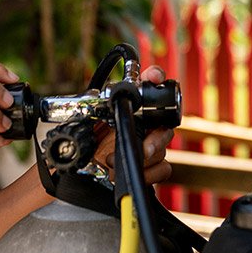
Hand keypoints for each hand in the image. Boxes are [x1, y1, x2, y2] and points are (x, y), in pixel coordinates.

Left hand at [95, 65, 173, 184]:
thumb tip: (94, 102)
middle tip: (145, 149)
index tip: (154, 78)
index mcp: (132, 107)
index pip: (150, 85)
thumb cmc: (88, 144)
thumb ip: (93, 110)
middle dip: (156, 139)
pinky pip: (164, 168)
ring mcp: (151, 144)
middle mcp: (145, 123)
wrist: (86, 171)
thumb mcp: (87, 123)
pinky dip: (150, 174)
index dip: (155, 77)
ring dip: (144, 160)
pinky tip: (134, 175)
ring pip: (164, 149)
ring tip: (119, 164)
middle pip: (165, 124)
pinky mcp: (154, 166)